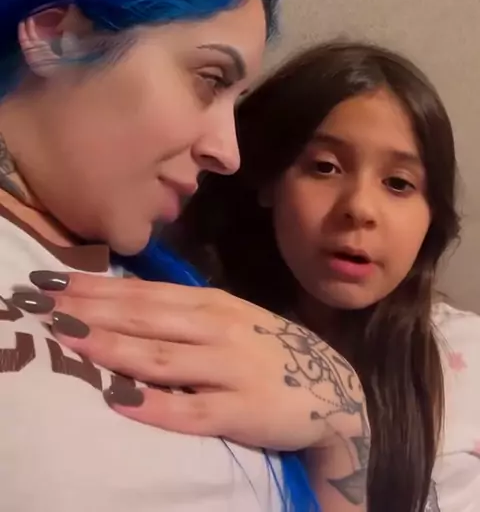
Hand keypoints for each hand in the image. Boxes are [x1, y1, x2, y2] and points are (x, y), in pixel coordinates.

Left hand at [27, 271, 369, 454]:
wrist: (329, 388)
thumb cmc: (265, 350)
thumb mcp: (226, 319)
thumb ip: (181, 312)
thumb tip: (123, 301)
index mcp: (211, 303)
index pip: (144, 292)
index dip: (98, 287)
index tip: (56, 283)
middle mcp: (217, 328)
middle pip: (145, 317)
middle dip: (92, 309)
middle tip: (46, 303)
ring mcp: (229, 368)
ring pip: (161, 356)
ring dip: (112, 347)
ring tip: (70, 338)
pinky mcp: (240, 409)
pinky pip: (190, 409)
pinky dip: (153, 404)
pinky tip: (119, 400)